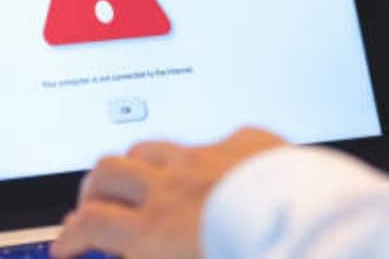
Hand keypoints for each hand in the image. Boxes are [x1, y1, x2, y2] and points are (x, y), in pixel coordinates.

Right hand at [51, 127, 286, 258]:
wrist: (322, 235)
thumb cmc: (258, 258)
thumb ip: (156, 257)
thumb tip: (133, 254)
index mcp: (154, 232)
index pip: (89, 225)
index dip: (68, 236)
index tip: (66, 245)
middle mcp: (172, 188)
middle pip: (106, 174)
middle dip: (92, 190)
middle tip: (93, 206)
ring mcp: (208, 159)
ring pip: (149, 148)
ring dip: (135, 165)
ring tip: (139, 182)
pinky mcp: (247, 144)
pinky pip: (214, 141)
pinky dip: (204, 158)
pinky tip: (216, 171)